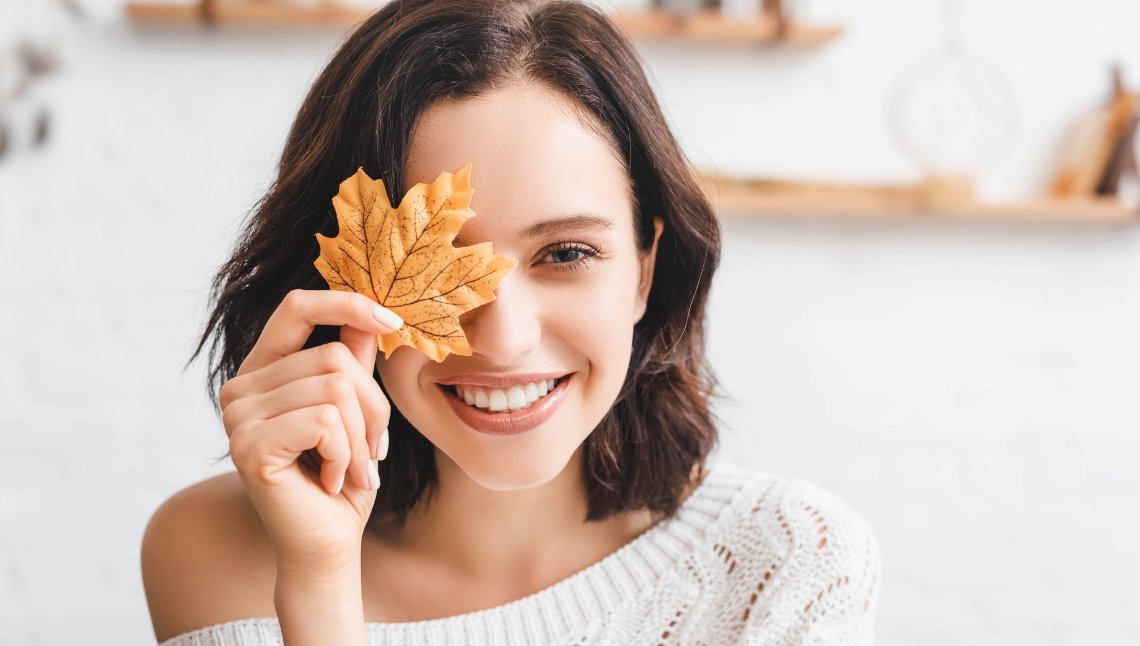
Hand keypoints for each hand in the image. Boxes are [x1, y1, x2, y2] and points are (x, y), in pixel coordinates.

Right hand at [220, 289, 401, 573]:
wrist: (326, 544)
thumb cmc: (342, 478)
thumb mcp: (356, 410)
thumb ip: (354, 360)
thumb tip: (371, 311)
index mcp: (263, 371)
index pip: (296, 307)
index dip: (346, 303)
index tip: (393, 320)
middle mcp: (240, 389)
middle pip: (333, 357)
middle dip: (372, 406)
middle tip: (373, 450)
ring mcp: (238, 418)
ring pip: (334, 390)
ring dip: (361, 437)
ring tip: (352, 469)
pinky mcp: (250, 447)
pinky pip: (325, 423)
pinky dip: (346, 454)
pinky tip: (333, 480)